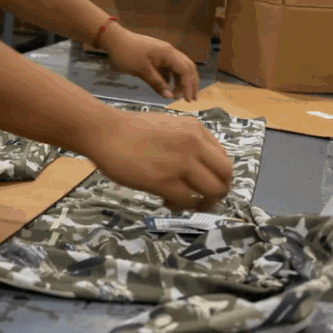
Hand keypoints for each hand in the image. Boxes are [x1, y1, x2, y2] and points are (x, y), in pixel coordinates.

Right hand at [86, 110, 233, 211]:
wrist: (106, 133)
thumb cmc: (130, 130)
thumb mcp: (168, 126)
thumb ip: (186, 142)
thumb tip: (195, 165)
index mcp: (196, 130)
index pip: (223, 157)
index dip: (218, 175)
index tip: (206, 183)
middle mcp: (195, 145)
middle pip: (226, 175)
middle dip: (220, 191)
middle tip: (206, 199)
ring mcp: (181, 164)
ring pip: (212, 191)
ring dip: (204, 203)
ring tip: (188, 204)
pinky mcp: (165, 182)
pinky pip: (187, 201)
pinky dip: (182, 206)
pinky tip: (168, 202)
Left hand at [102, 25, 198, 101]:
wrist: (115, 40)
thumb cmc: (127, 54)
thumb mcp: (142, 71)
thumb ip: (157, 83)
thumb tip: (169, 96)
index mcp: (169, 54)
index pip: (186, 70)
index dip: (189, 86)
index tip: (188, 100)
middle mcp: (170, 52)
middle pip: (187, 68)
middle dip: (190, 84)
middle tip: (190, 100)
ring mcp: (163, 53)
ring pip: (178, 68)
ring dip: (180, 81)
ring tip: (178, 96)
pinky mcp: (156, 56)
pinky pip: (169, 67)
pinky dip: (171, 77)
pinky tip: (167, 86)